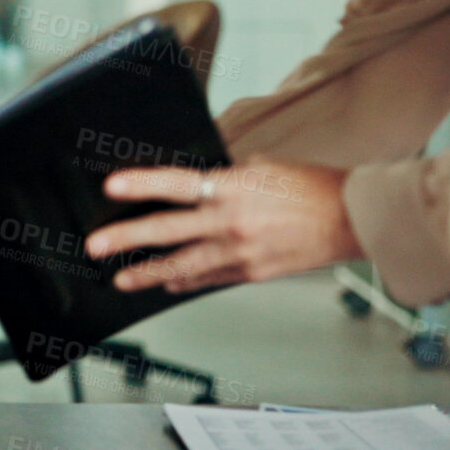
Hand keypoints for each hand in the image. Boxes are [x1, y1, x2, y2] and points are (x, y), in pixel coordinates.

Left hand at [85, 157, 362, 293]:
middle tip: (96, 246)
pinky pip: (209, 278)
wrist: (353, 219)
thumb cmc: (314, 188)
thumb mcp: (263, 168)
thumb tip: (198, 186)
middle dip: (126, 239)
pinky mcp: (251, 272)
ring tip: (122, 278)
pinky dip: (186, 279)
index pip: (177, 184)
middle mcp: (231, 222)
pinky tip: (168, 280)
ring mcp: (240, 252)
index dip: (142, 185)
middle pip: (168, 231)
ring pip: (182, 265)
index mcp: (233, 188)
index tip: (112, 187)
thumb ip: (226, 177)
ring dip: (148, 272)